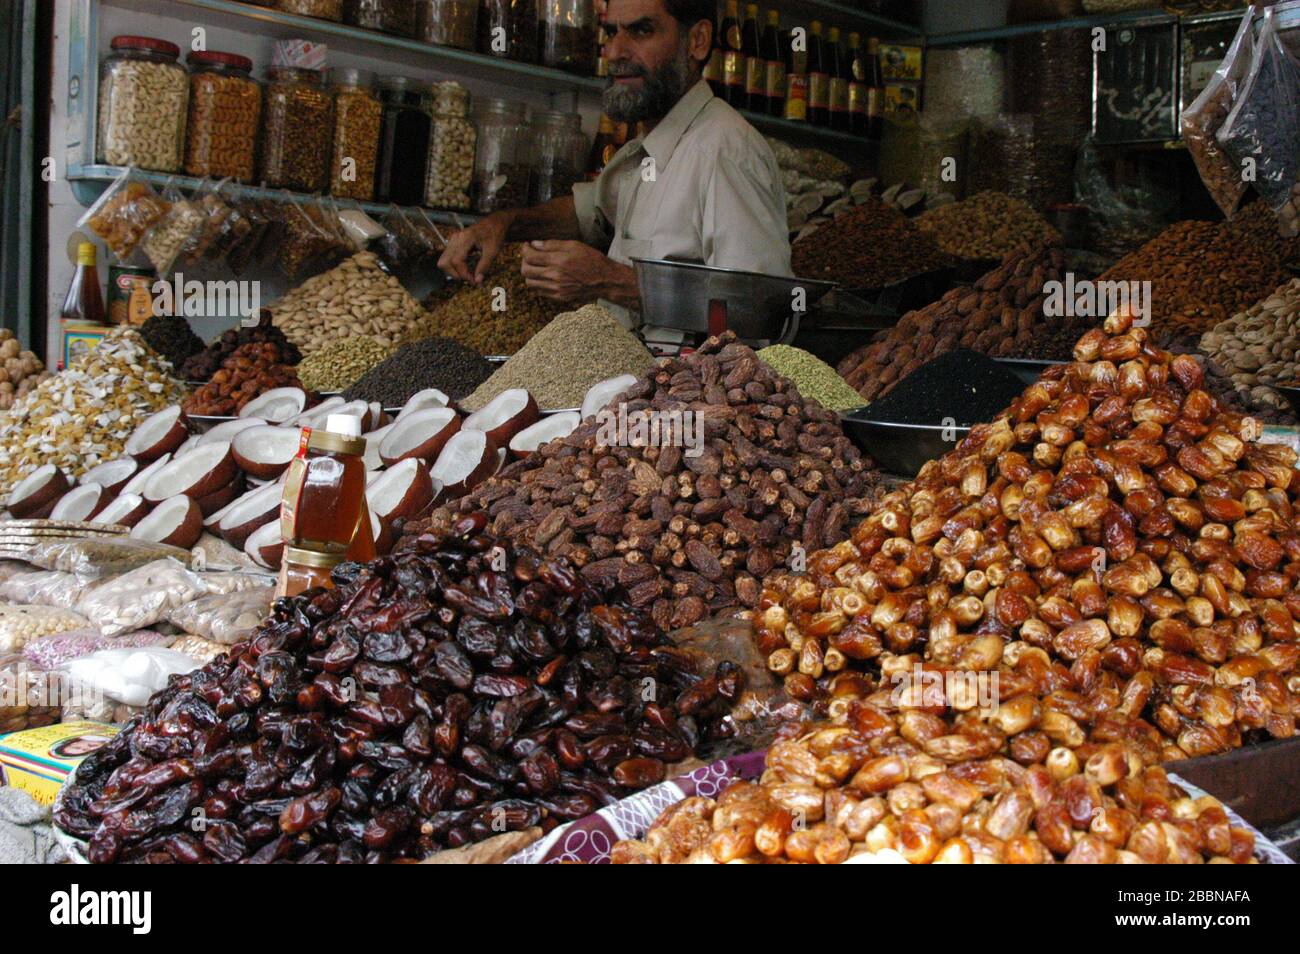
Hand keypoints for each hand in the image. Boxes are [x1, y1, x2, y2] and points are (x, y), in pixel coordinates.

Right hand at [437, 213, 511, 283]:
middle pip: (445, 262)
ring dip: (453, 271)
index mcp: (465, 238)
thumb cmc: (495, 234)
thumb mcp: (492, 251)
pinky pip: (447, 258)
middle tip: (470, 279)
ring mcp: (453, 240)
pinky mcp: (454, 243)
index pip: (457, 261)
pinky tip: (465, 269)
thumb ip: (484, 266)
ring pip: (443, 261)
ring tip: (467, 275)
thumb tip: (477, 281)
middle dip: (456, 274)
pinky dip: (454, 266)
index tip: (474, 281)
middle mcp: (456, 238)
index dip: (464, 274)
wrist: (495, 223)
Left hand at [519, 240, 638, 306]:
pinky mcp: (560, 297)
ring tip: (538, 267)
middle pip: (526, 271)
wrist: (605, 280)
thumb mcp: (574, 245)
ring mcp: (556, 289)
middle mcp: (555, 277)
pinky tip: (546, 277)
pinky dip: (538, 283)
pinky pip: (540, 291)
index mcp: (558, 261)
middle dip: (524, 261)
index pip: (530, 256)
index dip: (524, 250)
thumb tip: (534, 244)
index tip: (527, 246)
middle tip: (530, 256)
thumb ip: (552, 245)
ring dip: (530, 274)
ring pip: (530, 283)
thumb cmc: (591, 259)